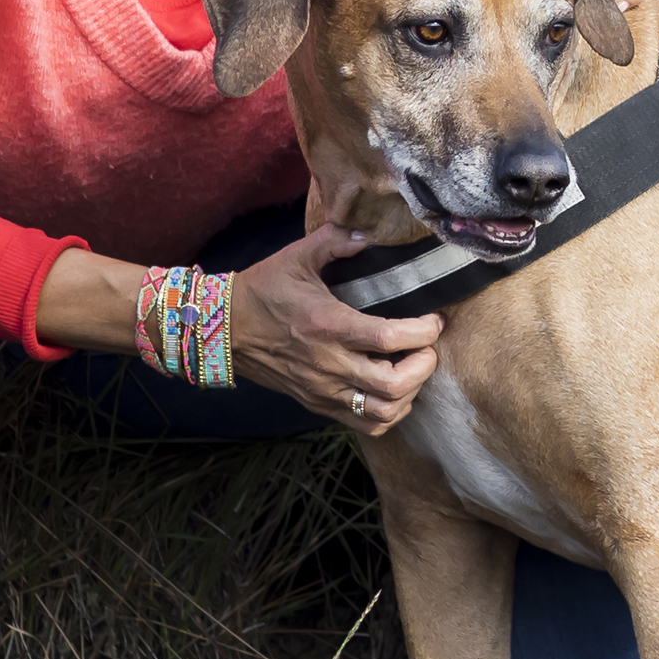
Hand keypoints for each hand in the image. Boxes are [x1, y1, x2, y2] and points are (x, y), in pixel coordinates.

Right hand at [230, 225, 440, 432]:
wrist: (223, 330)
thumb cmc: (262, 291)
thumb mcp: (296, 256)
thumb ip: (335, 241)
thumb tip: (367, 235)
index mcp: (328, 325)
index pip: (389, 337)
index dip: (423, 332)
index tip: (435, 320)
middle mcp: (328, 363)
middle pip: (394, 384)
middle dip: (424, 365)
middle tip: (428, 347)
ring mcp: (323, 389)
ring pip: (383, 411)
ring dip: (410, 393)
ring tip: (413, 369)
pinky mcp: (317, 404)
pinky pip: (365, 424)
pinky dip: (389, 412)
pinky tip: (392, 391)